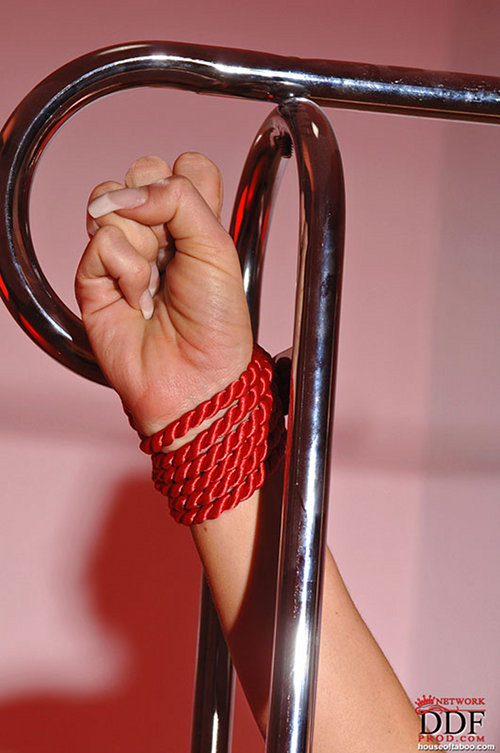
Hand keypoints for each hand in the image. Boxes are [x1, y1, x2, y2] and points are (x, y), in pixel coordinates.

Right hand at [75, 154, 252, 435]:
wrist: (194, 375)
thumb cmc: (215, 320)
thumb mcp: (217, 246)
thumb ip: (180, 198)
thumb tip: (127, 191)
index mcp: (193, 219)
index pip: (184, 165)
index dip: (189, 184)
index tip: (201, 224)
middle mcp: (157, 229)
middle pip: (140, 172)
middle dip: (160, 210)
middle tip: (175, 253)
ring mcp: (123, 250)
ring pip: (112, 200)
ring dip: (143, 245)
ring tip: (157, 284)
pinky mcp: (94, 275)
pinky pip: (102, 241)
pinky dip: (127, 272)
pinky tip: (139, 300)